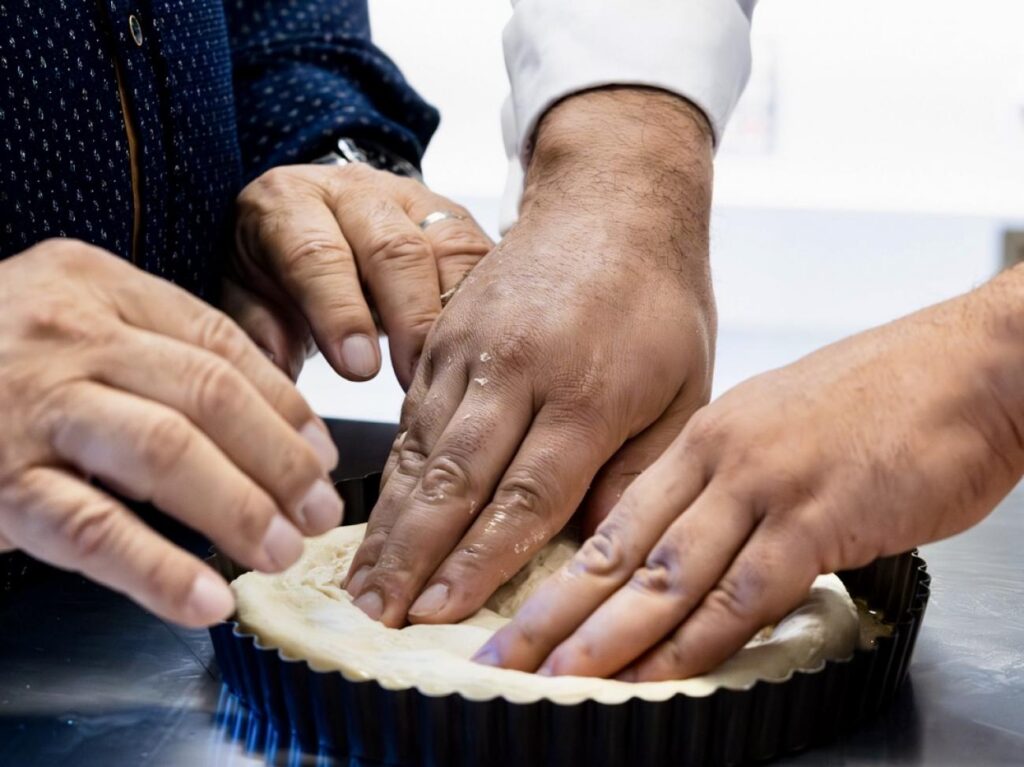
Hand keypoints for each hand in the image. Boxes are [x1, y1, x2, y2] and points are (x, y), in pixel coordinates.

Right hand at [0, 240, 341, 626]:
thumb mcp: (68, 318)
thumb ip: (154, 349)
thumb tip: (273, 419)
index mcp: (97, 285)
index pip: (220, 343)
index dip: (284, 404)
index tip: (322, 452)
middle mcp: (68, 334)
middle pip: (208, 395)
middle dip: (280, 461)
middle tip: (321, 509)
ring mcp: (31, 406)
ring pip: (166, 454)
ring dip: (240, 510)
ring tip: (283, 550)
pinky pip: (94, 529)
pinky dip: (158, 570)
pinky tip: (203, 599)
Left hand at [232, 163, 491, 385]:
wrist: (317, 220)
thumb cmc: (275, 265)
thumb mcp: (244, 292)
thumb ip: (257, 328)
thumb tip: (276, 370)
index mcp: (290, 201)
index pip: (318, 254)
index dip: (340, 314)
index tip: (359, 370)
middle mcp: (358, 190)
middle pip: (395, 250)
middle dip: (409, 319)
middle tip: (415, 378)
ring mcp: (416, 200)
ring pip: (451, 250)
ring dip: (459, 317)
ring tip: (460, 371)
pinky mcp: (457, 221)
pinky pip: (484, 260)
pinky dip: (489, 306)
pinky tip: (489, 346)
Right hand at [343, 88, 717, 626]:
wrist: (613, 204)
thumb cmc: (658, 302)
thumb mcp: (684, 389)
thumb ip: (637, 473)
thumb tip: (594, 553)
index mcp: (588, 395)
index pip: (525, 498)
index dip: (479, 563)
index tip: (441, 614)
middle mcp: (518, 372)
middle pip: (456, 481)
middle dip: (412, 557)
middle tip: (376, 617)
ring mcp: (472, 349)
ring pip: (422, 450)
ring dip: (390, 524)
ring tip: (362, 581)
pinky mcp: (445, 334)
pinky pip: (412, 412)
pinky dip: (394, 471)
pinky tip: (378, 514)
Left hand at [479, 268, 1023, 679]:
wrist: (968, 365)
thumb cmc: (883, 399)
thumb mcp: (781, 430)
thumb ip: (733, 485)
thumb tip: (698, 542)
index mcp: (703, 437)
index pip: (614, 519)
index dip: (561, 576)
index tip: (520, 616)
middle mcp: (718, 460)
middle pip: (619, 551)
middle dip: (554, 614)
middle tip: (502, 659)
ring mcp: (764, 487)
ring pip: (667, 575)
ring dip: (609, 638)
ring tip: (557, 681)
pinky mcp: (816, 518)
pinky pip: (744, 592)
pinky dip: (698, 642)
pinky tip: (660, 674)